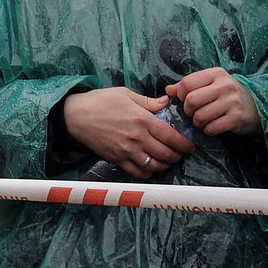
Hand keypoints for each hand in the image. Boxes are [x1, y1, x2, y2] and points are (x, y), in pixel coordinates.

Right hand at [63, 87, 195, 179]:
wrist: (75, 116)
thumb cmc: (100, 101)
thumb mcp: (125, 94)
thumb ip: (148, 101)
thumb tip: (166, 102)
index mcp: (142, 119)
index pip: (171, 136)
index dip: (184, 144)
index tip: (191, 146)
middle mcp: (137, 137)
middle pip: (166, 154)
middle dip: (178, 156)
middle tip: (182, 153)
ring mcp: (127, 151)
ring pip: (154, 166)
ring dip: (165, 166)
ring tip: (169, 160)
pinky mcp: (117, 159)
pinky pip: (138, 173)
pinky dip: (149, 173)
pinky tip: (152, 167)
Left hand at [165, 67, 260, 136]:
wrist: (256, 107)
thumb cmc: (227, 95)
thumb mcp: (210, 84)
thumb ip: (189, 86)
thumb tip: (168, 90)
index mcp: (216, 73)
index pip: (187, 83)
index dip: (181, 95)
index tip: (186, 101)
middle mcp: (225, 85)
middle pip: (191, 101)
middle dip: (188, 111)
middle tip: (195, 113)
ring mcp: (232, 102)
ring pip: (200, 117)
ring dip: (198, 123)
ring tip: (205, 120)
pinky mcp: (236, 118)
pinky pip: (211, 128)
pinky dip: (208, 130)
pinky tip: (214, 126)